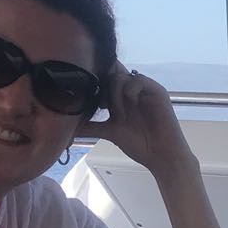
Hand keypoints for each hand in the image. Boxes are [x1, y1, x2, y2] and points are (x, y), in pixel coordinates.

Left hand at [79, 62, 193, 174]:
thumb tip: (67, 128)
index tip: (90, 102)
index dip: (95, 83)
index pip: (104, 77)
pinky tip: (128, 110)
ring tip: (117, 115)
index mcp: (120, 96)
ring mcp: (144, 89)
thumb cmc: (139, 144)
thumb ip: (91, 127)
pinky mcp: (156, 91)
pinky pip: (137, 79)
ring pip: (120, 75)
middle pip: (110, 72)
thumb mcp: (110, 132)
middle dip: (102, 88)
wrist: (161, 155)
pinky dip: (128, 92)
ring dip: (114, 94)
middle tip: (102, 107)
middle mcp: (131, 90)